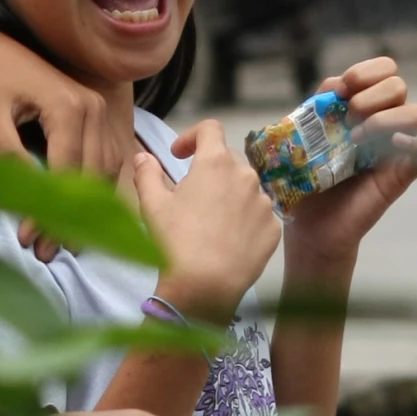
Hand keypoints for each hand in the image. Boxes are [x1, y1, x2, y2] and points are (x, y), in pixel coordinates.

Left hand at [0, 26, 116, 261]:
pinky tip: (75, 215)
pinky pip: (106, 159)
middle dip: (70, 219)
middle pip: (92, 176)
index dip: (50, 212)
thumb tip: (31, 200)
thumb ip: (10, 157)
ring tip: (59, 242)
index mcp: (70, 108)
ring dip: (87, 209)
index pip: (67, 173)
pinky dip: (94, 190)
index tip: (29, 241)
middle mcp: (94, 107)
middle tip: (45, 253)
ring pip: (105, 171)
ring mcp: (99, 110)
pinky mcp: (96, 115)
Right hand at [134, 120, 282, 327]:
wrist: (205, 287)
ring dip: (228, 197)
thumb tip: (143, 157)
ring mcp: (264, 203)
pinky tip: (227, 242)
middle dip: (208, 172)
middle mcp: (246, 175)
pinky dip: (243, 221)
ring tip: (210, 224)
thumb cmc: (175, 240)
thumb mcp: (151, 204)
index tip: (179, 155)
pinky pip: (257, 215)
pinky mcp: (273, 229)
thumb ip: (146, 173)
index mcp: (215, 162)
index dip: (192, 136)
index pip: (210, 129)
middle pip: (227, 161)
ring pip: (244, 189)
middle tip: (189, 198)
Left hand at [285, 59, 416, 269]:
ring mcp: (393, 148)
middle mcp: (380, 123)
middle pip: (397, 85)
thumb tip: (334, 84)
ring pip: (414, 112)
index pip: (382, 70)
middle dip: (371, 94)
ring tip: (356, 139)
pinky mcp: (400, 175)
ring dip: (384, 118)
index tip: (341, 89)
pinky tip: (390, 146)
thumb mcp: (301, 137)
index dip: (366, 70)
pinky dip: (412, 144)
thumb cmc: (302, 180)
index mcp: (359, 107)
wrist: (307, 225)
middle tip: (346, 118)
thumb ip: (315, 107)